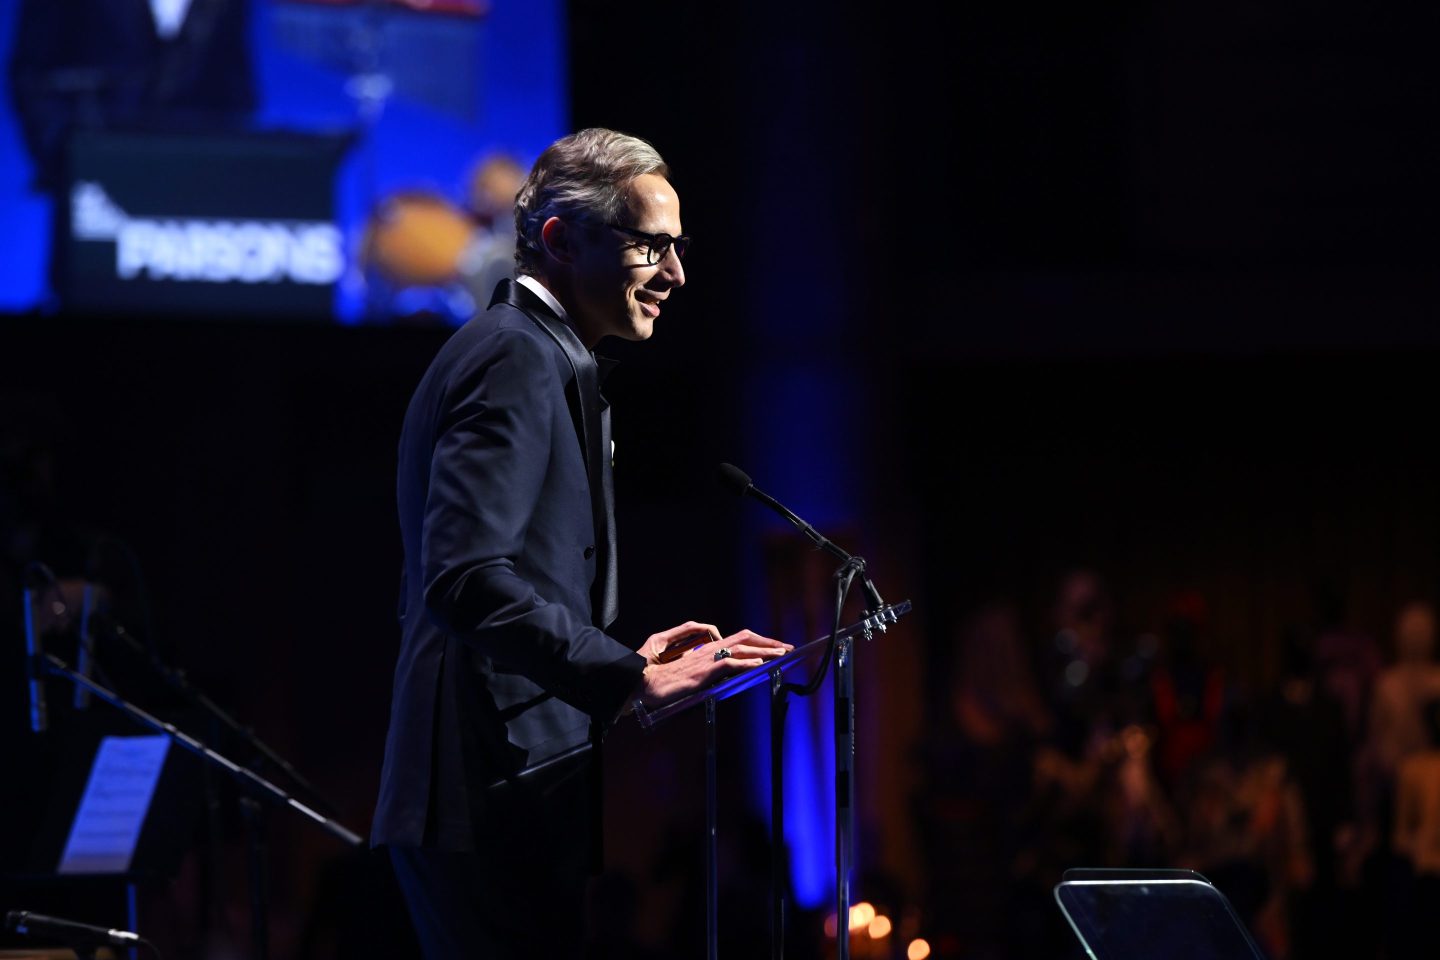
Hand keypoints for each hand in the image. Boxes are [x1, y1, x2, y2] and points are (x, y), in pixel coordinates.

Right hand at [635, 624, 790, 707]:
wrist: (640, 683)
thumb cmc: (656, 679)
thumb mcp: (682, 670)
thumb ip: (700, 667)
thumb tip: (718, 670)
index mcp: (704, 651)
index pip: (736, 641)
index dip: (756, 643)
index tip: (772, 647)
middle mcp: (707, 652)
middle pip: (743, 640)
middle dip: (767, 643)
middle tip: (786, 647)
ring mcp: (705, 661)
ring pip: (740, 649)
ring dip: (764, 651)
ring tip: (781, 653)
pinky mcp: (702, 673)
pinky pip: (728, 664)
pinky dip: (746, 663)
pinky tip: (760, 665)